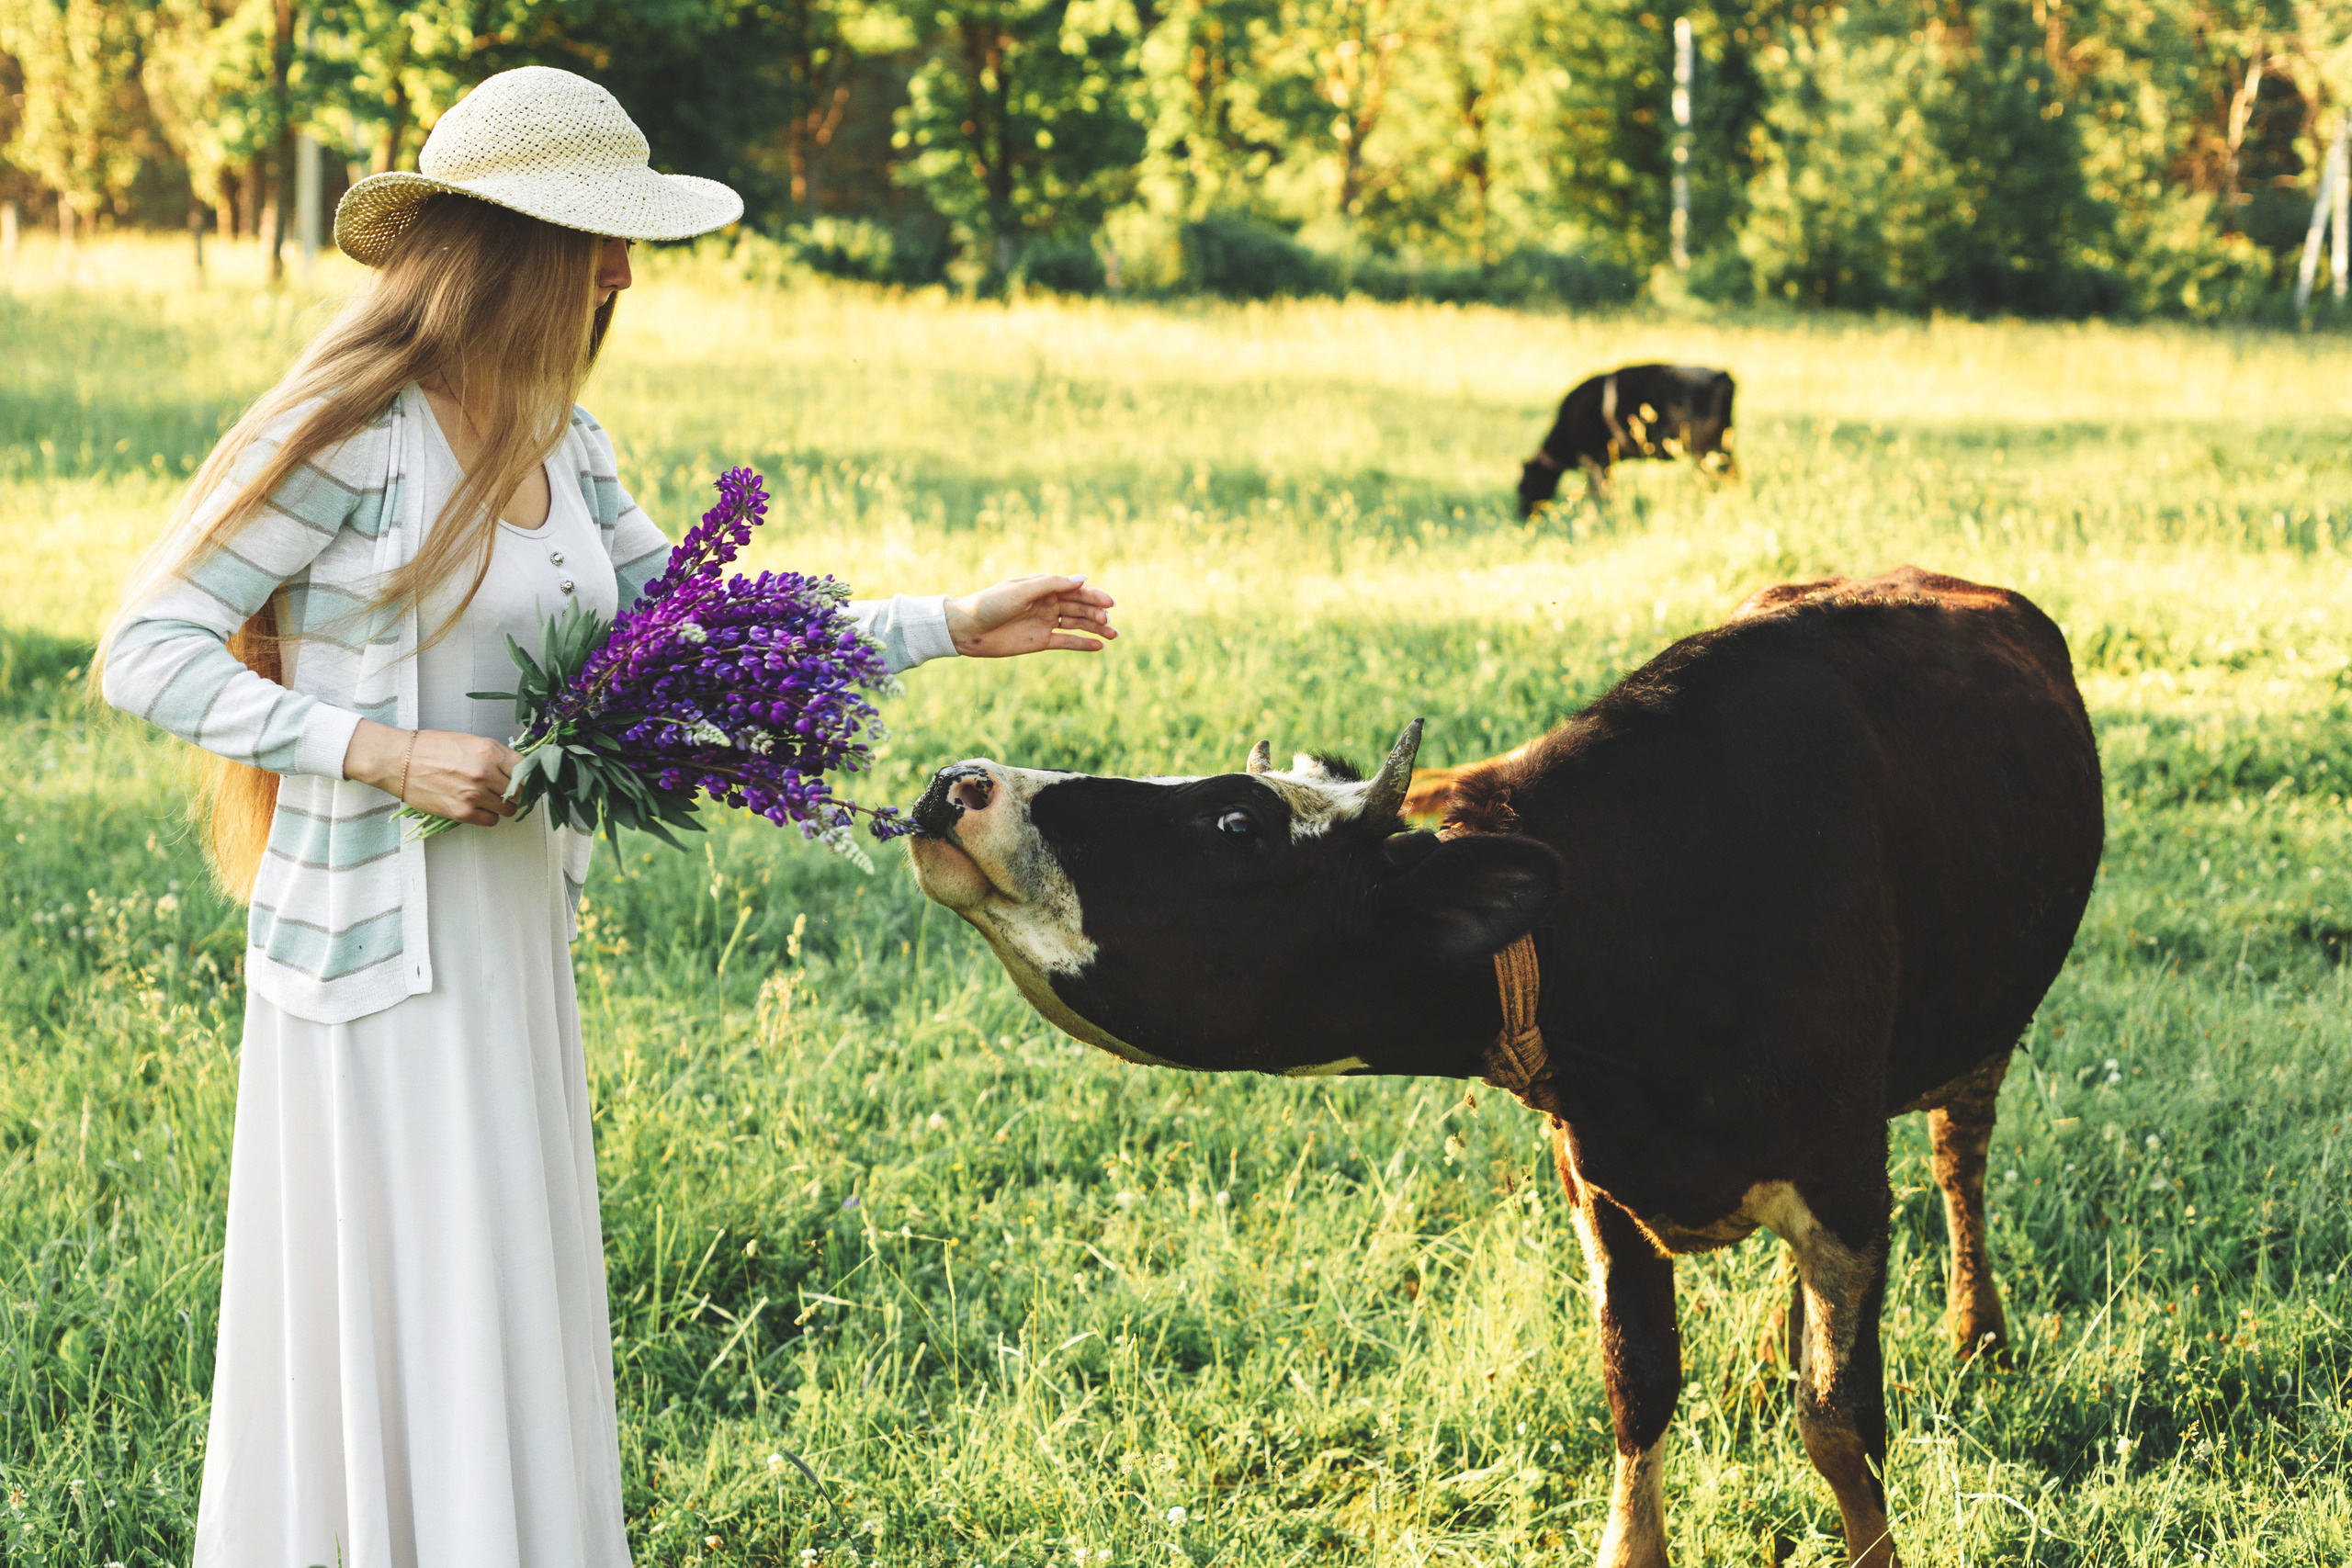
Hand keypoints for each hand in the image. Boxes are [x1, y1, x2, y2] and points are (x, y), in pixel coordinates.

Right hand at [344, 719, 522, 826]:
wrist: (398, 761)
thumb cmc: (431, 747)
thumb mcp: (469, 741)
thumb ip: (495, 755)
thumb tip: (518, 769)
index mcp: (490, 751)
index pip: (526, 769)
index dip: (530, 776)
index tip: (529, 781)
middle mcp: (485, 772)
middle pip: (521, 791)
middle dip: (518, 792)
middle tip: (510, 792)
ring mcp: (474, 794)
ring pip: (509, 808)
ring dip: (504, 805)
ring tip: (492, 799)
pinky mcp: (462, 812)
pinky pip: (491, 820)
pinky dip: (489, 816)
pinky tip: (480, 807)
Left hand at [944, 574, 1118, 657]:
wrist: (967, 629)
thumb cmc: (991, 604)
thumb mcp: (1021, 591)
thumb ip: (1052, 585)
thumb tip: (1082, 579)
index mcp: (1043, 587)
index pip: (1075, 590)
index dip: (1094, 595)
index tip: (1109, 603)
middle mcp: (1047, 603)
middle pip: (1079, 607)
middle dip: (1096, 613)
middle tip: (1108, 621)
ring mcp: (1045, 622)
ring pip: (1077, 624)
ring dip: (1096, 628)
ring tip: (1115, 635)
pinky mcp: (1040, 641)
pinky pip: (1067, 642)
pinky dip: (1083, 644)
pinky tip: (1100, 646)